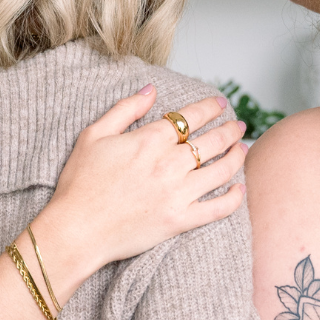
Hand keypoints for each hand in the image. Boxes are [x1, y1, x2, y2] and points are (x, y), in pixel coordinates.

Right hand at [35, 86, 245, 284]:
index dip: (209, 107)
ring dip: (237, 156)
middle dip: (230, 129)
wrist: (77, 230)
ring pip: (222, 170)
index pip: (190, 117)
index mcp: (149, 140)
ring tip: (243, 149)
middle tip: (238, 125)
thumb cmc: (80, 183)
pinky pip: (218, 208)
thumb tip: (151, 90)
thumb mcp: (94, 136)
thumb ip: (125, 109)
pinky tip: (239, 189)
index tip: (220, 104)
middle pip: (212, 140)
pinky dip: (234, 198)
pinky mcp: (180, 220)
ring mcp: (178, 193)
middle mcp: (169, 164)